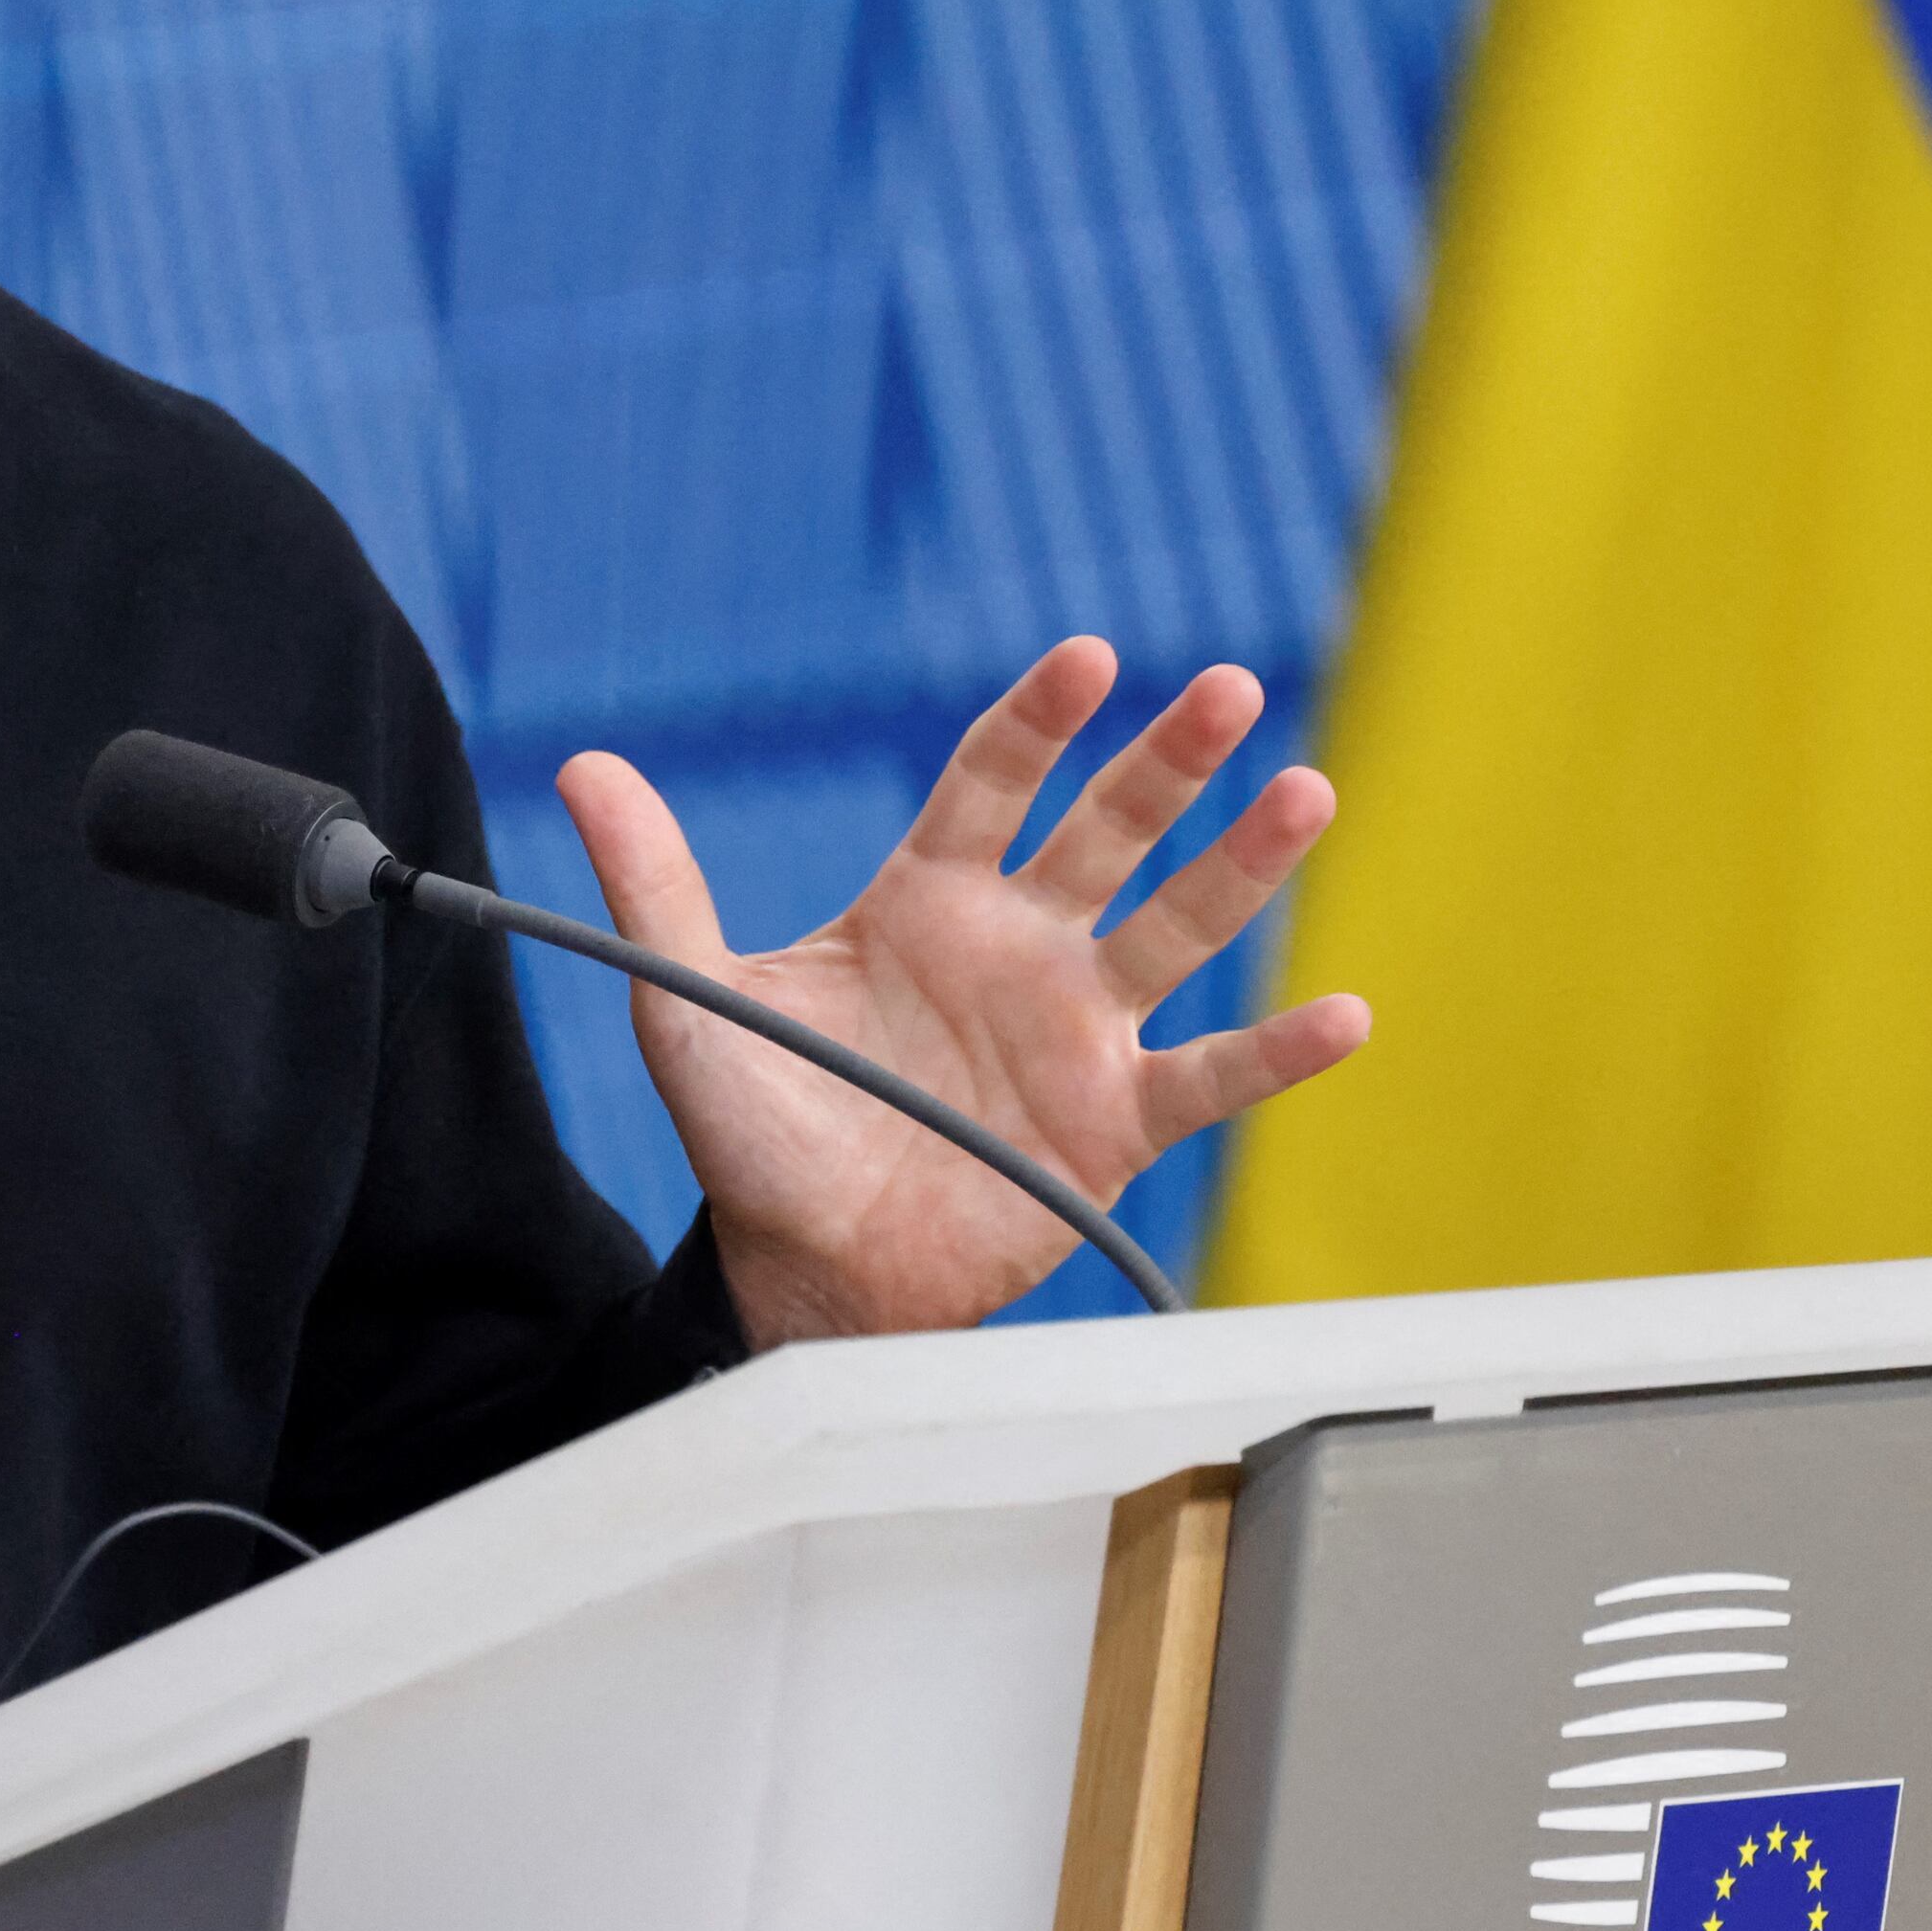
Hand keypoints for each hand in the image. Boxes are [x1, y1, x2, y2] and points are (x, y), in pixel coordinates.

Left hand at [558, 637, 1367, 1345]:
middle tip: (1228, 688)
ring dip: (1243, 864)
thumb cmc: (754, 1131)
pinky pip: (1210, 1077)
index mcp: (926, 899)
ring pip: (1177, 928)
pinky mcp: (1114, 1125)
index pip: (993, 781)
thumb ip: (656, 883)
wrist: (802, 1270)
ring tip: (1307, 792)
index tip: (1088, 660)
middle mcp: (1019, 946)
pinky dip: (1278, 1052)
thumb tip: (585, 767)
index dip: (1040, 720)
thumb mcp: (691, 1000)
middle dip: (1168, 760)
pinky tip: (1346, 1015)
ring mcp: (1076, 1031)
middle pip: (1108, 829)